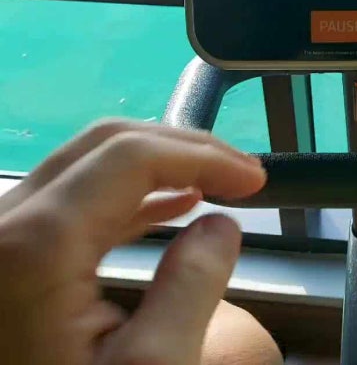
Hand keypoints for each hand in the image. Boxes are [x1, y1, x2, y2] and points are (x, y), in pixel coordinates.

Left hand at [0, 119, 266, 364]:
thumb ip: (192, 287)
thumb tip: (221, 225)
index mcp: (36, 244)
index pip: (132, 157)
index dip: (204, 156)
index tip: (256, 180)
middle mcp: (5, 224)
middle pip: (105, 145)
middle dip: (184, 150)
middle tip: (243, 176)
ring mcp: (1, 238)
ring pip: (88, 165)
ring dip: (161, 166)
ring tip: (219, 183)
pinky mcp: (10, 257)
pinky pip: (75, 200)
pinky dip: (131, 194)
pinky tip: (173, 203)